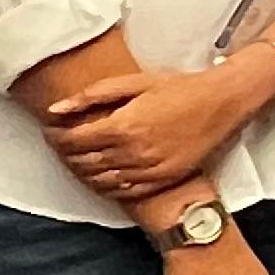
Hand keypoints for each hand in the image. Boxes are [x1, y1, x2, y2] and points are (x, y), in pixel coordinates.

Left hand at [44, 65, 271, 200]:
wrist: (223, 102)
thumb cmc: (180, 88)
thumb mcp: (135, 83)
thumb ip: (92, 96)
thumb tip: (56, 109)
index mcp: (122, 126)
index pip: (72, 141)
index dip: (55, 137)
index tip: (51, 130)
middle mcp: (131, 153)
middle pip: (83, 162)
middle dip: (65, 154)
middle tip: (62, 144)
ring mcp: (147, 170)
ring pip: (99, 180)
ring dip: (83, 171)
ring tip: (79, 159)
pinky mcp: (161, 179)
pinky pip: (123, 191)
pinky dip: (105, 186)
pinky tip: (102, 175)